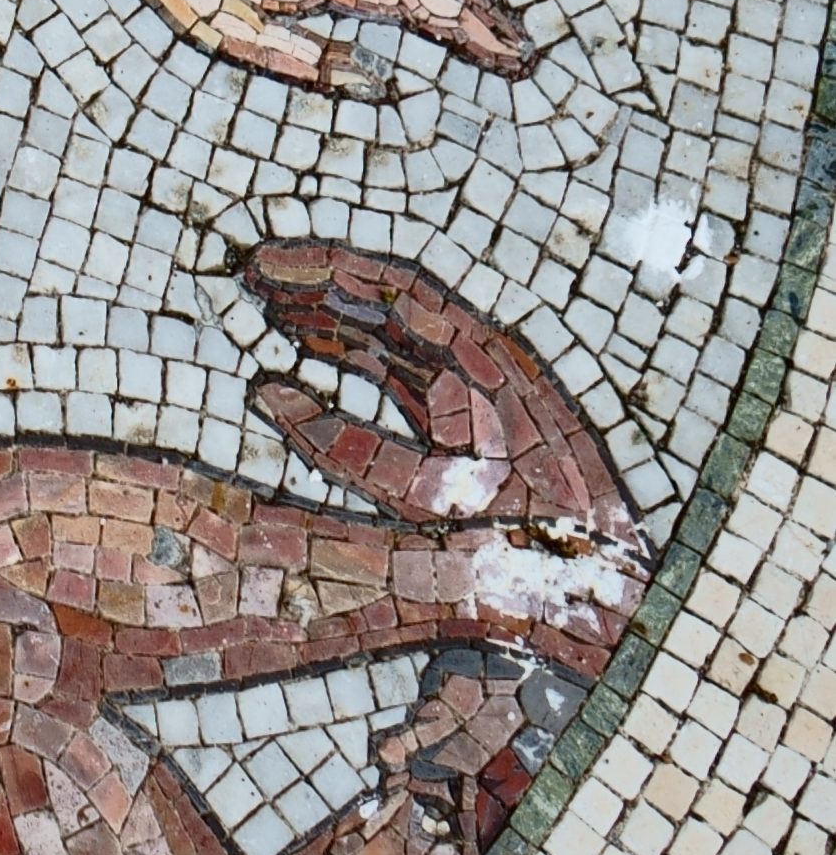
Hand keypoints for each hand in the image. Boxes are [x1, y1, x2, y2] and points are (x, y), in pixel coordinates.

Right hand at [236, 238, 645, 666]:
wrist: (607, 590)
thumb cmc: (528, 547)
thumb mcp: (429, 498)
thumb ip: (344, 446)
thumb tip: (267, 392)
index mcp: (482, 365)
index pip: (393, 289)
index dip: (323, 268)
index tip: (262, 264)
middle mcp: (484, 362)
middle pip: (390, 301)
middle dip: (317, 284)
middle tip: (247, 277)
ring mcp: (481, 387)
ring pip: (394, 333)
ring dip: (330, 317)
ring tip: (264, 307)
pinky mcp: (475, 416)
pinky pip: (402, 368)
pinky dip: (352, 356)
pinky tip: (308, 357)